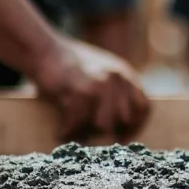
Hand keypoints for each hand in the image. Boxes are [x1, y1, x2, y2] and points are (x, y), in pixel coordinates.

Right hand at [32, 39, 151, 141]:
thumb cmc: (70, 66)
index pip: (143, 108)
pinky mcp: (80, 90)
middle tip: (91, 138)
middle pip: (123, 120)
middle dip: (108, 133)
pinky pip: (78, 122)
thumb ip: (116, 92)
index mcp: (126, 75)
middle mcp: (117, 78)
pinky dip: (68, 130)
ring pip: (103, 125)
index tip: (123, 139)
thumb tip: (119, 127)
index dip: (135, 127)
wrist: (44, 49)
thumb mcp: (102, 72)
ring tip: (74, 135)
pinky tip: (60, 132)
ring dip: (87, 134)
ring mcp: (100, 83)